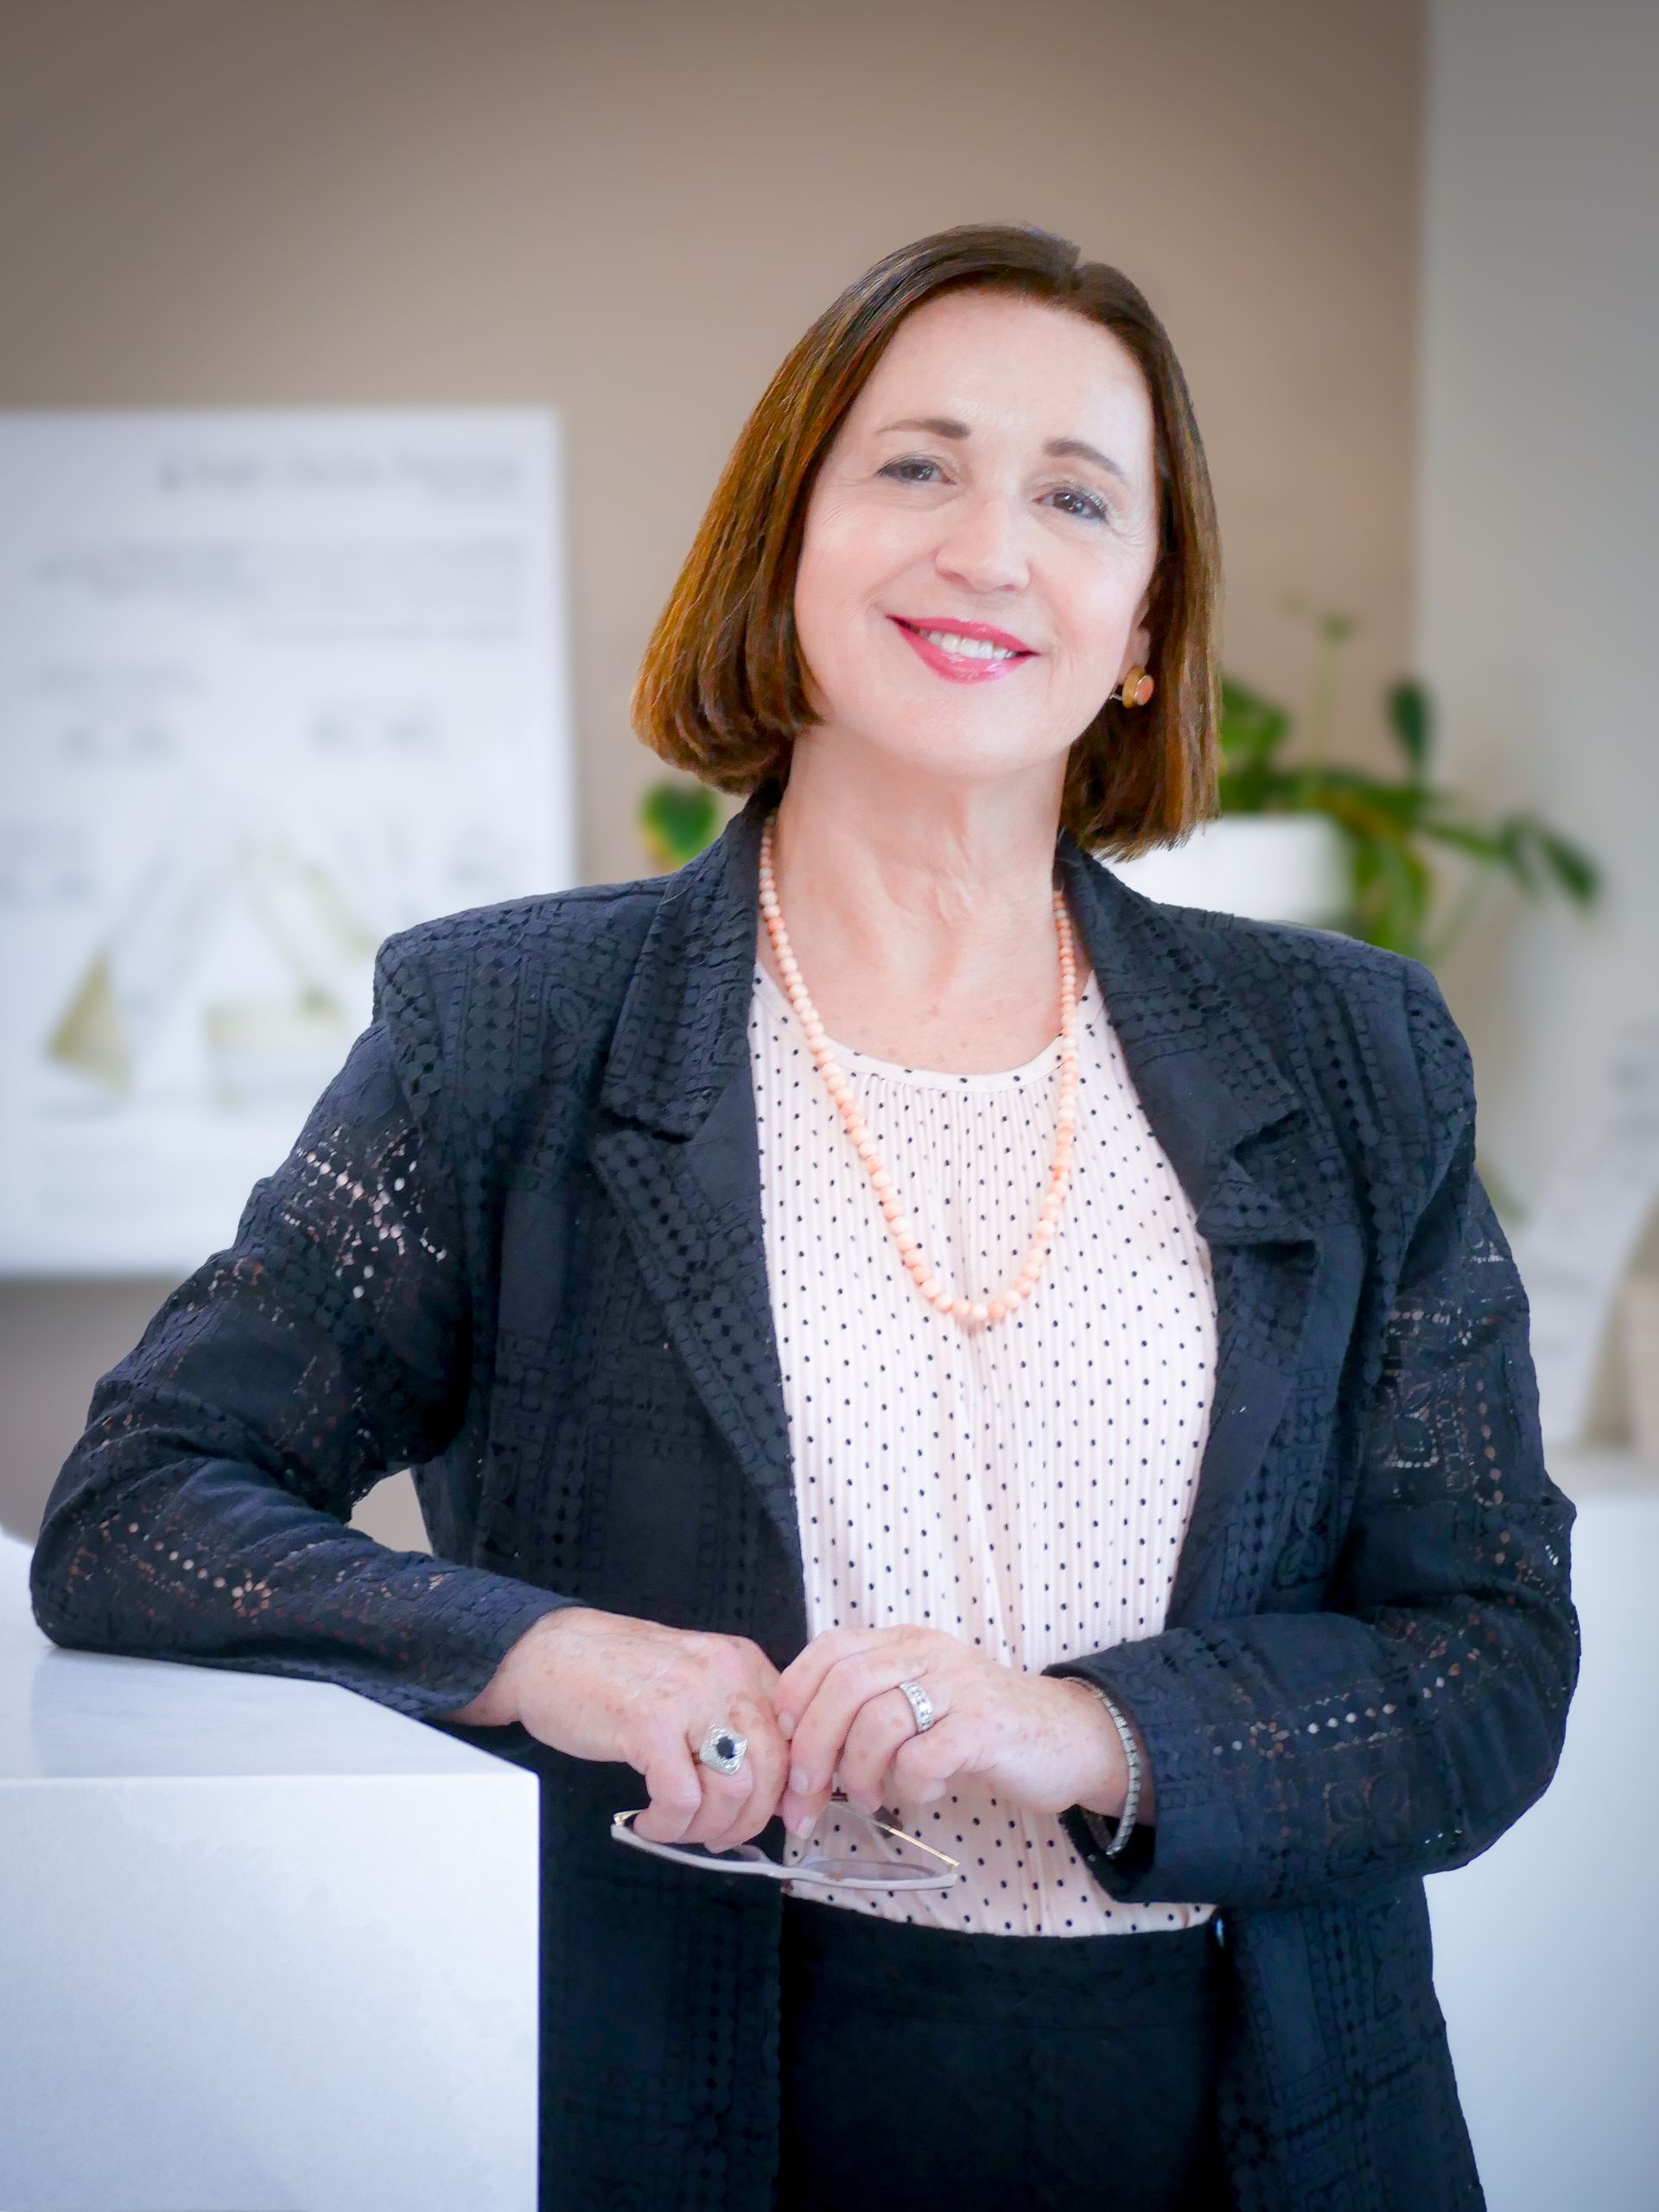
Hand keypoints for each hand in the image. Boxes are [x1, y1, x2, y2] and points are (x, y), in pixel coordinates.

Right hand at [446, 1606, 791, 1852]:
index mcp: (741, 1664)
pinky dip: (668, 1826)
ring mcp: (687, 1697)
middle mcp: (724, 1674)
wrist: (545, 1653)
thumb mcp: (692, 1685)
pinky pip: (682, 1801)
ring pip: (733, 1792)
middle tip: (720, 1837)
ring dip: (706, 1828)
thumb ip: (734, 1721)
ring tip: (676, 1827)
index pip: (798, 1734)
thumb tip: (775, 1790)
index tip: (790, 1820)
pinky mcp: (648, 1723)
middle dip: (750, 1820)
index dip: (800, 1788)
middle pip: (773, 1768)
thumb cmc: (614, 1677)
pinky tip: (648, 1821)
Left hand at [771, 1625, 1133, 1837]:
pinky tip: (924, 1792)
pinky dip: (909, 1785)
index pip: (829, 1650)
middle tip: (807, 1796)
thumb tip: (797, 1758)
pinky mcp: (983, 1727)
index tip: (785, 1745)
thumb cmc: (978, 1730)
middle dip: (811, 1747)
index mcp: (903, 1641)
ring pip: (877, 1721)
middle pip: (843, 1685)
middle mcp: (927, 1653)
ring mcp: (957, 1686)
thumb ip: (864, 1713)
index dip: (794, 1696)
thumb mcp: (918, 1703)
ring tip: (870, 1798)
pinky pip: (922, 1757)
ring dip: (857, 1772)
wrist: (1067, 1738)